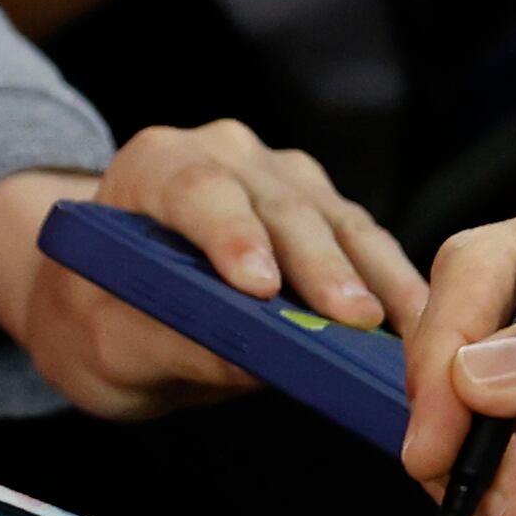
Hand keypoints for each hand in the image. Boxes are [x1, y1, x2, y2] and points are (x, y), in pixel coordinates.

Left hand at [0, 123, 429, 422]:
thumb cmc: (96, 316)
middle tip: (354, 320)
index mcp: (154, 166)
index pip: (197, 191)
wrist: (105, 303)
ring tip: (406, 328)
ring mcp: (281, 176)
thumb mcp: (108, 345)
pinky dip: (392, 282)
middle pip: (281, 205)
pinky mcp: (323, 208)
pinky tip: (419, 324)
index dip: (233, 235)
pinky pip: (365, 240)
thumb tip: (251, 361)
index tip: (260, 288)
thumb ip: (169, 344)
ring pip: (336, 219)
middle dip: (322, 267)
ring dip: (374, 276)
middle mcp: (224, 154)